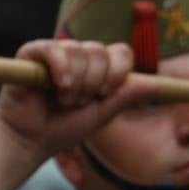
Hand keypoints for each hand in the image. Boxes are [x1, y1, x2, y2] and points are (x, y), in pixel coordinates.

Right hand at [0, 39, 157, 160]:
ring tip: (63, 100)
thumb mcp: (101, 113)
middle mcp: (78, 56)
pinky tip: (59, 86)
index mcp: (97, 68)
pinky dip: (61, 68)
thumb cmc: (64, 128)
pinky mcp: (33, 52)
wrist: (31, 140)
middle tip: (77, 103)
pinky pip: (54, 49)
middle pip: (101, 51)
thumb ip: (125, 96)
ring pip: (79, 50)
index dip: (118, 72)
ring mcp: (55, 52)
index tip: (105, 95)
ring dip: (76, 83)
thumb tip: (157, 83)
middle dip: (94, 82)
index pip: (121, 52)